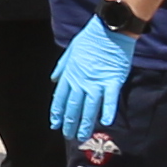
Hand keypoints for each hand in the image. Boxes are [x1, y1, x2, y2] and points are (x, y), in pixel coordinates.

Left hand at [49, 18, 135, 143]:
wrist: (109, 30)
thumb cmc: (90, 38)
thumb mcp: (70, 50)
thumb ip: (61, 67)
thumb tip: (53, 80)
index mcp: (70, 74)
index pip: (60, 98)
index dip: (57, 113)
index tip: (55, 124)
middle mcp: (81, 81)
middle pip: (73, 107)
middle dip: (70, 123)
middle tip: (69, 136)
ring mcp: (96, 82)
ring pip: (89, 108)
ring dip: (86, 123)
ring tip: (83, 136)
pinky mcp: (113, 81)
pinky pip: (110, 100)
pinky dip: (108, 111)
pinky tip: (106, 122)